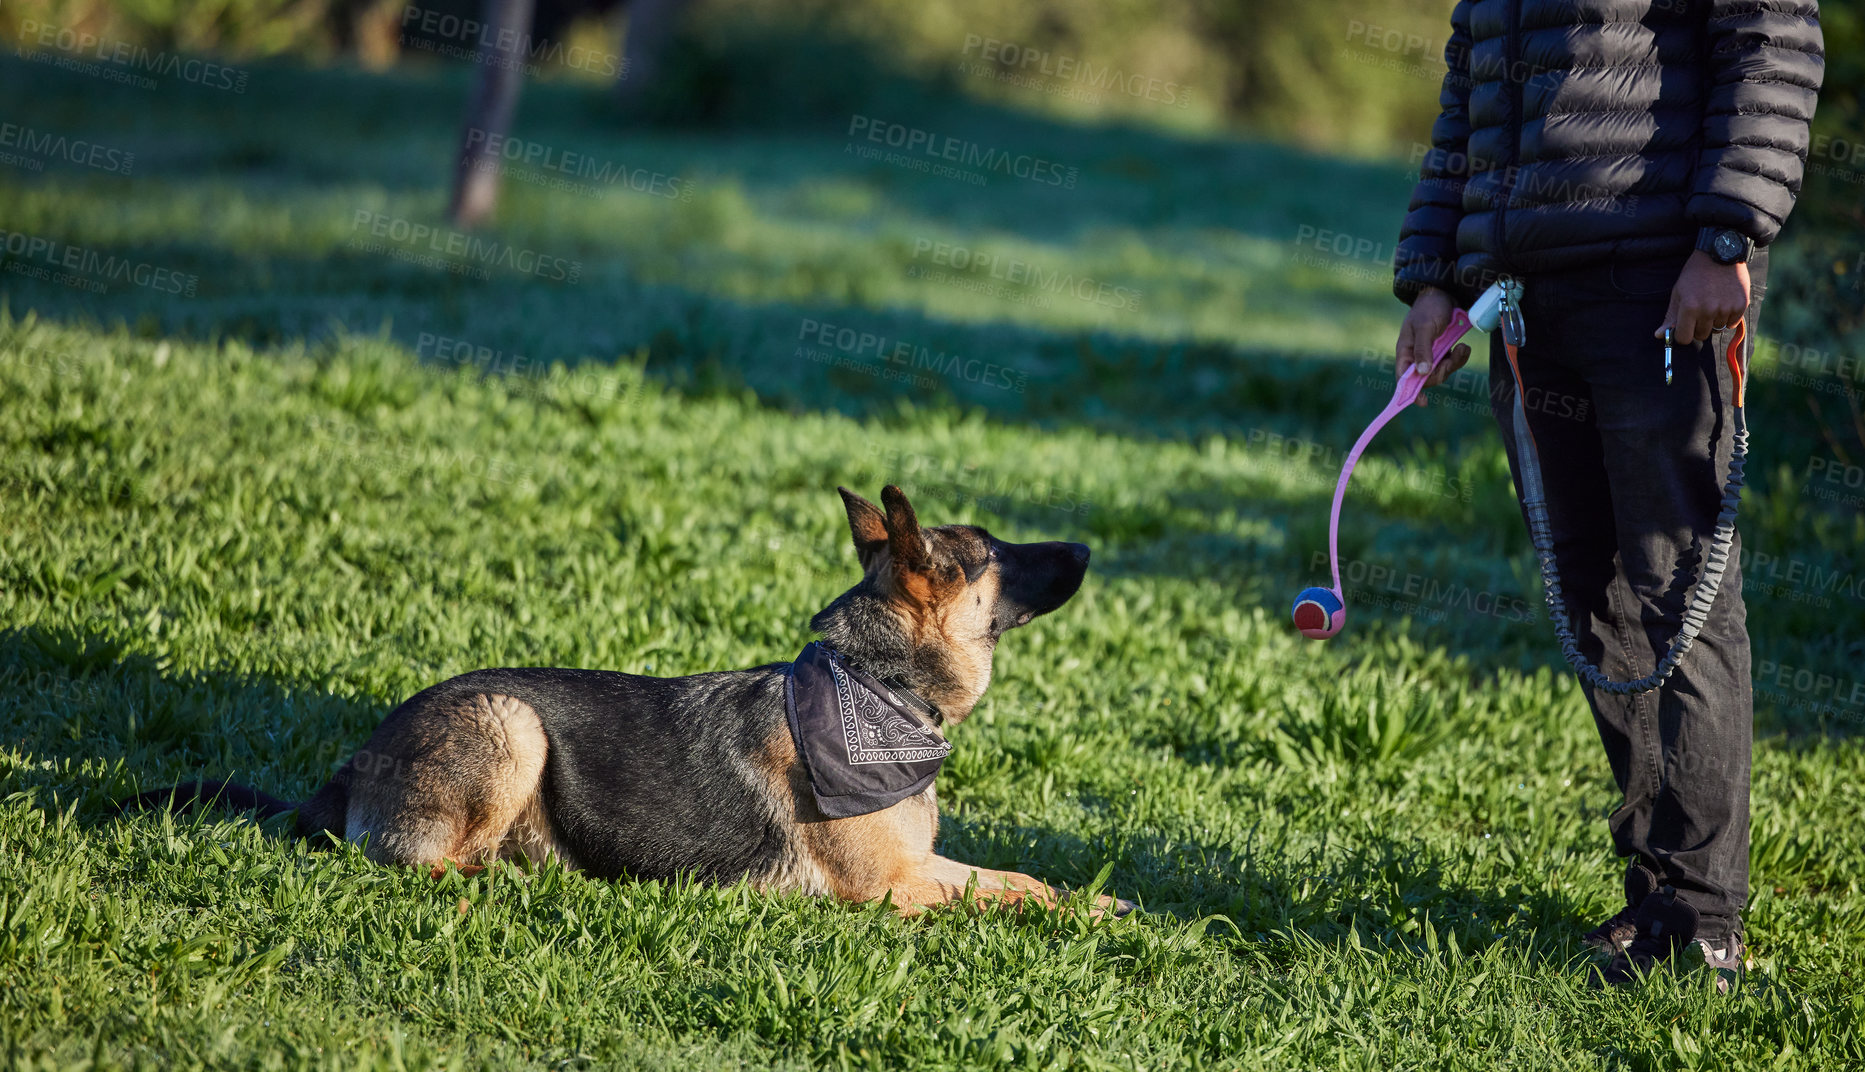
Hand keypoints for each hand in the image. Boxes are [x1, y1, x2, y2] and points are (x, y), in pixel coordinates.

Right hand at [1396, 286, 1471, 406]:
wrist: (1445, 292)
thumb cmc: (1429, 307)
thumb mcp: (1425, 327)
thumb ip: (1422, 349)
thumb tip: (1422, 373)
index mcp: (1405, 352)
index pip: (1404, 377)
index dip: (1410, 391)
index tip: (1421, 401)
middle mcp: (1417, 356)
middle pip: (1427, 378)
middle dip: (1442, 371)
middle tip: (1452, 358)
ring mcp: (1432, 354)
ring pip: (1442, 371)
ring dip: (1454, 363)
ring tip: (1462, 348)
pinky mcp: (1445, 350)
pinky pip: (1452, 362)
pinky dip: (1460, 357)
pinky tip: (1463, 346)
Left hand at [1656, 250, 1750, 345]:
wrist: (1721, 254)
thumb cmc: (1695, 274)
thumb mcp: (1678, 292)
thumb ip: (1670, 316)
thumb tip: (1659, 336)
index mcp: (1689, 308)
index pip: (1684, 338)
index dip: (1683, 334)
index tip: (1684, 327)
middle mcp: (1708, 311)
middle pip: (1701, 336)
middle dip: (1698, 328)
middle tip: (1699, 312)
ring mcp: (1726, 309)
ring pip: (1717, 330)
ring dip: (1713, 322)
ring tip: (1713, 303)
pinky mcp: (1741, 305)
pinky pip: (1732, 323)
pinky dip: (1727, 317)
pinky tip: (1724, 303)